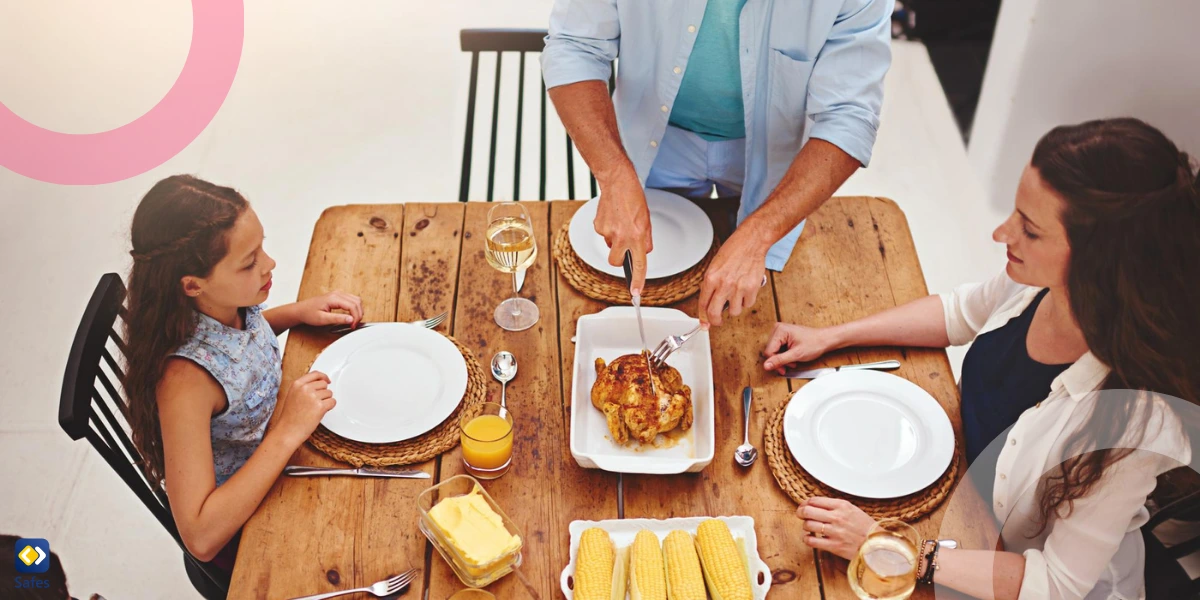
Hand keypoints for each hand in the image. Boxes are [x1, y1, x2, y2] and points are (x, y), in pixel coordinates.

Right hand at [274, 372, 335, 447]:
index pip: (315, 374)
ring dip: (326, 401)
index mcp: (297, 384)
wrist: (288, 431)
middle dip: (323, 393)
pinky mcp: (320, 407)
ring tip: (315, 409)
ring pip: (329, 393)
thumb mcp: (293, 396)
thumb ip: (304, 388)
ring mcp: (313, 397)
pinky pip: (333, 402)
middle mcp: (305, 388)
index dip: (323, 377)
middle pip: (324, 384)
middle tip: (316, 403)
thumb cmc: (290, 417)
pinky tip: (321, 412)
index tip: (327, 380)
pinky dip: (330, 407)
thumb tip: (321, 382)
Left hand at [295, 291, 362, 327]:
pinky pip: (352, 300)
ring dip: (358, 311)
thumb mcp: (323, 319)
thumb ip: (338, 319)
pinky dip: (355, 308)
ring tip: (353, 321)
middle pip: (357, 302)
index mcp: (334, 298)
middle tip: (354, 325)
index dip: (356, 317)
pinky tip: (351, 316)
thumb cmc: (309, 314)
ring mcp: (338, 293)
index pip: (353, 306)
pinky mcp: (338, 296)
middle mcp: (338, 293)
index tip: (353, 326)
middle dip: (358, 314)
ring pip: (356, 300)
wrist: (301, 310)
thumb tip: (351, 319)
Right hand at [595, 174, 652, 293]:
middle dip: (620, 258)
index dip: (637, 281)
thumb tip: (642, 252)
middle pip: (616, 262)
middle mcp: (621, 237)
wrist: (617, 182)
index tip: (635, 293)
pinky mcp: (598, 226)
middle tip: (624, 245)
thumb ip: (645, 240)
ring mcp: (607, 232)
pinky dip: (609, 229)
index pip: (639, 264)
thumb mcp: (647, 221)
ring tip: (620, 222)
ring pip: (610, 246)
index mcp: (636, 236)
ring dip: (615, 239)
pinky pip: (604, 234)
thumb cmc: (633, 199)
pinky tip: (613, 217)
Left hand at [698, 227, 767, 326]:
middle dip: (715, 321)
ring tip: (736, 296)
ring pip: (734, 311)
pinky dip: (746, 300)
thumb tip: (708, 302)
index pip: (703, 304)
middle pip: (714, 313)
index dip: (703, 317)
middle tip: (717, 321)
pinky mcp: (752, 289)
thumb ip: (710, 285)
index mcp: (711, 278)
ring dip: (734, 307)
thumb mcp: (714, 266)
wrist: (751, 243)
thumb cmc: (733, 251)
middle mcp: (723, 284)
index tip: (704, 323)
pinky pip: (748, 304)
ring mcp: (738, 288)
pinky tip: (746, 290)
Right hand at [762, 323, 840, 372]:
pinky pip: (779, 348)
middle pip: (770, 351)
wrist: (824, 340)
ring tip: (792, 362)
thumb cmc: (814, 343)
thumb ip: (779, 360)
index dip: (775, 362)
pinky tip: (792, 358)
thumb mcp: (796, 355)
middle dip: (779, 361)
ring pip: (774, 351)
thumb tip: (766, 365)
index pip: (769, 351)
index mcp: (780, 330)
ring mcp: (781, 332)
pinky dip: (784, 356)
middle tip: (789, 367)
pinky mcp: (783, 336)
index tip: (782, 369)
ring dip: (782, 359)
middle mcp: (778, 329)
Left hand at [797, 497, 877, 560]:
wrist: (877, 544)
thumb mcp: (852, 510)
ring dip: (805, 526)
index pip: (814, 500)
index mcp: (842, 505)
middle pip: (807, 511)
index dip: (805, 503)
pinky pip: (811, 541)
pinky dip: (807, 539)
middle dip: (800, 512)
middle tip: (800, 515)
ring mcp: (835, 532)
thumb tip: (816, 505)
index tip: (804, 506)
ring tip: (809, 528)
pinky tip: (810, 538)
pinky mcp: (834, 546)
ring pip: (808, 525)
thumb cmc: (865, 528)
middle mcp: (837, 517)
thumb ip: (835, 506)